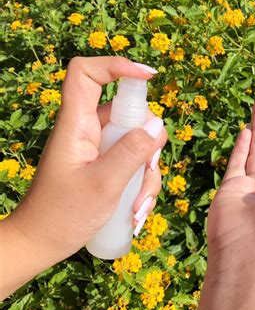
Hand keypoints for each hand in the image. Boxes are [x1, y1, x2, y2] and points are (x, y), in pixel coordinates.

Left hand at [5, 56, 166, 260]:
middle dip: (149, 143)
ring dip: (147, 173)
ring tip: (137, 206)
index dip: (117, 66)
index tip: (150, 77)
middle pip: (129, 113)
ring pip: (138, 142)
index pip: (88, 74)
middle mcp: (88, 131)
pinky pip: (134, 163)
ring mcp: (99, 149)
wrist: (42, 243)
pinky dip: (142, 184)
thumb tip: (157, 125)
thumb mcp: (103, 185)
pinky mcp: (106, 165)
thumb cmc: (62, 215)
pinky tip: (135, 211)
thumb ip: (131, 152)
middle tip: (147, 172)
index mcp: (76, 125)